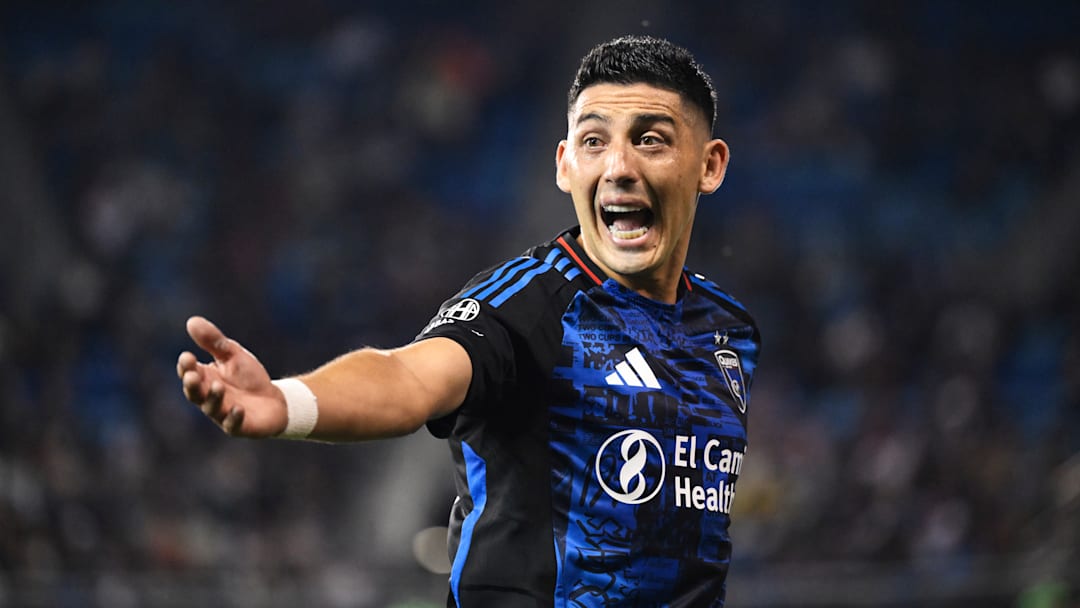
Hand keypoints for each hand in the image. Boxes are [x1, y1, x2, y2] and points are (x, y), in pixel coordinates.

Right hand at [177, 316, 286, 436]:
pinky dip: (234, 418)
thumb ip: (214, 341)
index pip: (189, 372)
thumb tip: (192, 321)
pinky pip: (232, 425)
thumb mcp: (232, 355)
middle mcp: (209, 397)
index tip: (187, 357)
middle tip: (192, 376)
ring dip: (213, 398)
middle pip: (194, 393)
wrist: (274, 400)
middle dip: (192, 385)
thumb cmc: (248, 377)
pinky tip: (238, 409)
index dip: (186, 366)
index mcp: (205, 378)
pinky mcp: (239, 425)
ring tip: (218, 387)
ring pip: (212, 408)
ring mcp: (222, 413)